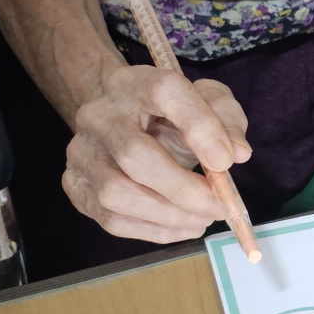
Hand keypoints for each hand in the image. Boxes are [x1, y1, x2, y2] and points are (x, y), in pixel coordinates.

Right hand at [62, 64, 249, 242]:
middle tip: (218, 206)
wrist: (122, 123)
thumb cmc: (170, 115)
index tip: (228, 161)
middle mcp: (99, 114)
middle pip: (134, 154)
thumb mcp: (206, 103)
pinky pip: (112, 219)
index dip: (199, 127)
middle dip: (183, 189)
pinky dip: (154, 231)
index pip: (165, 92)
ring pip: (117, 194)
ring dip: (169, 216)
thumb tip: (238, 153)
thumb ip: (227, 120)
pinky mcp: (75, 185)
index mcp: (136, 82)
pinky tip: (182, 225)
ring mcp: (81, 151)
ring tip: (202, 218)